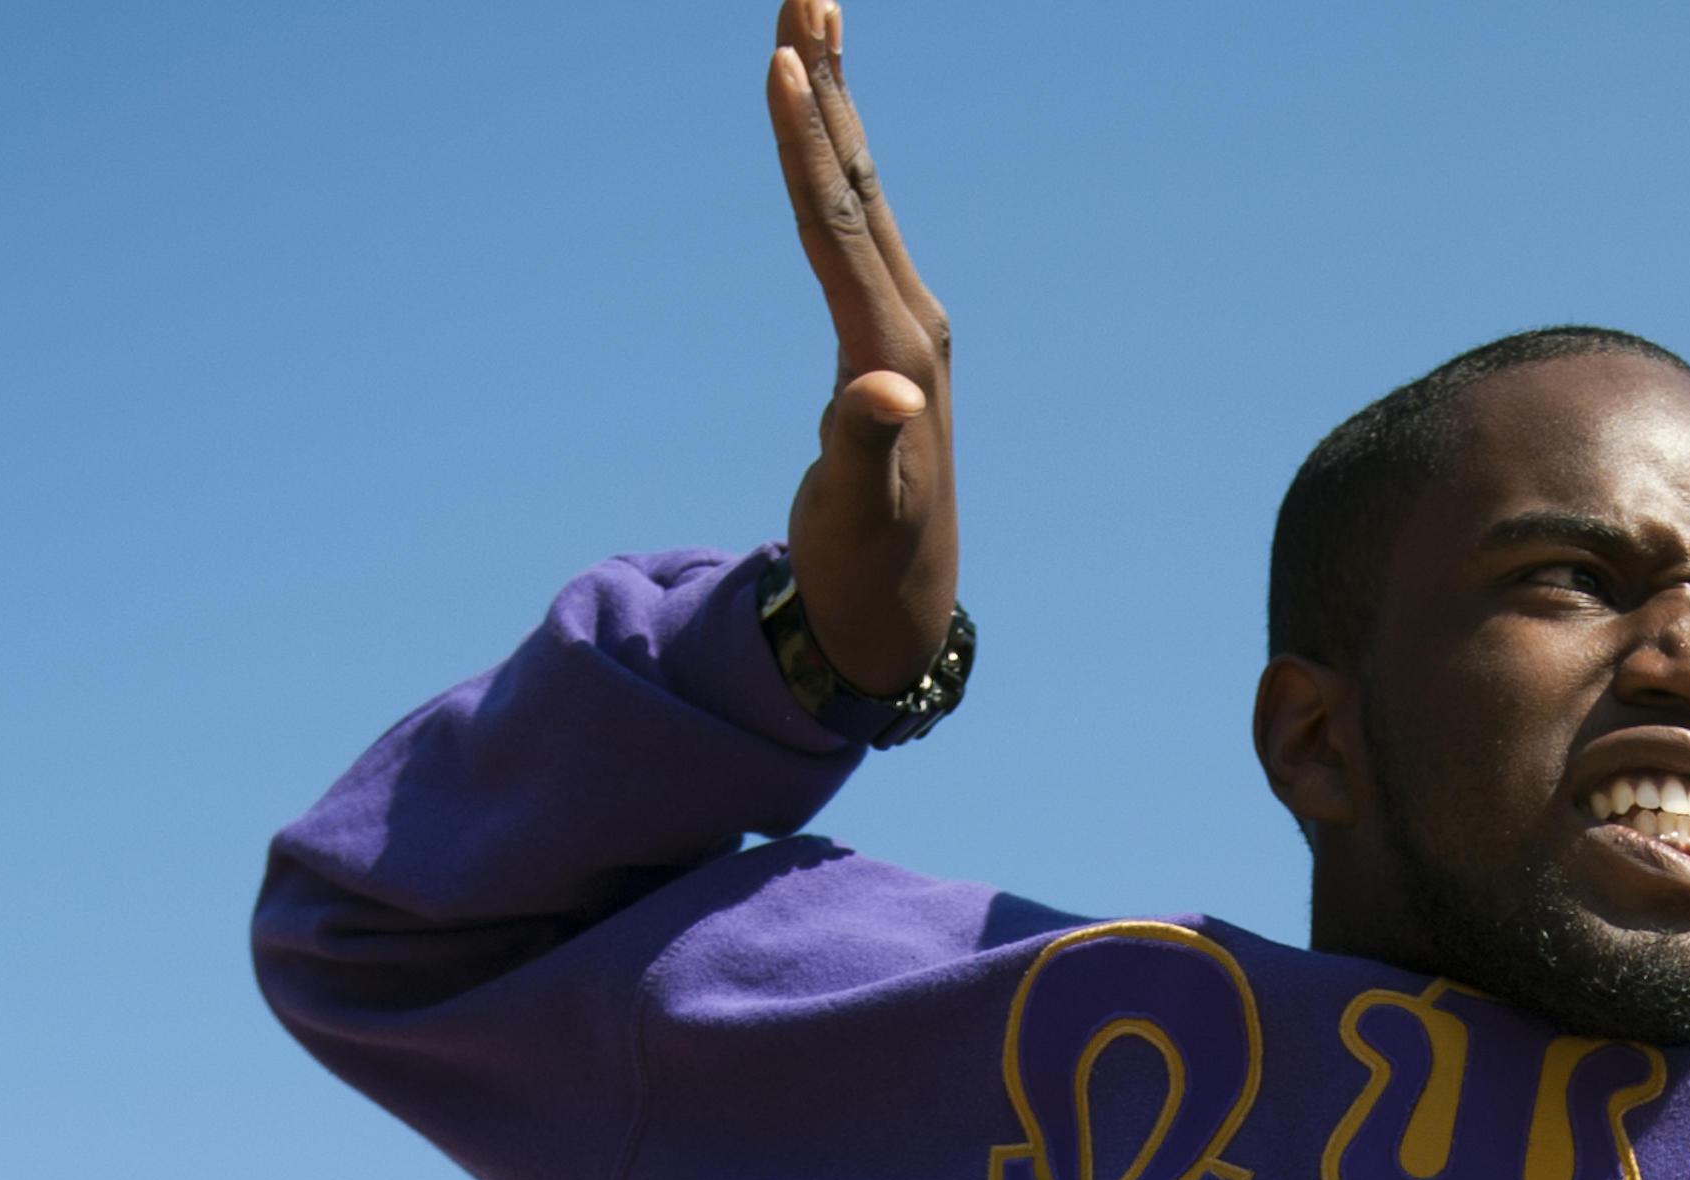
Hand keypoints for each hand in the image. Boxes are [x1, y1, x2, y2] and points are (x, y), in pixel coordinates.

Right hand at [763, 0, 953, 695]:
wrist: (902, 611)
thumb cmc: (870, 567)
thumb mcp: (863, 515)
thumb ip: (868, 449)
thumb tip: (886, 395)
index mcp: (894, 348)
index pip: (840, 223)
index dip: (805, 143)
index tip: (781, 60)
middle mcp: (909, 323)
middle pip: (857, 182)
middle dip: (827, 87)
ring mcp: (904, 329)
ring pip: (860, 196)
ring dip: (834, 110)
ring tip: (811, 26)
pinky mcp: (890, 342)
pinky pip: (854, 231)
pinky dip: (834, 171)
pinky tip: (824, 141)